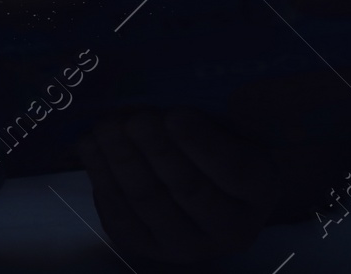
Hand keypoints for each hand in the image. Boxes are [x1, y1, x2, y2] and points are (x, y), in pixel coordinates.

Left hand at [76, 108, 280, 265]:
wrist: (204, 187)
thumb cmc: (217, 141)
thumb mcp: (230, 126)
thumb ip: (214, 113)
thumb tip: (175, 100)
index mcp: (259, 190)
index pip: (233, 170)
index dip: (202, 144)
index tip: (175, 116)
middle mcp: (230, 229)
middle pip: (188, 188)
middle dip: (156, 150)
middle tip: (133, 119)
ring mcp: (188, 246)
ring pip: (149, 203)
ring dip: (122, 161)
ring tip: (105, 127)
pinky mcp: (150, 250)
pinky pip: (122, 219)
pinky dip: (103, 180)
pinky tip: (91, 149)